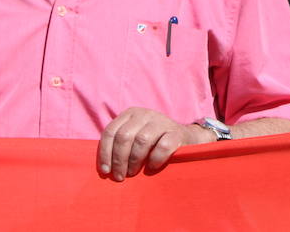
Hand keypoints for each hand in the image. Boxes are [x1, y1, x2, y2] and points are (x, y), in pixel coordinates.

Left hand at [97, 107, 212, 180]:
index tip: (106, 171)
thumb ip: (119, 144)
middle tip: (120, 176)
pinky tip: (151, 167)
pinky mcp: (176, 132)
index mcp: (130, 114)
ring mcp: (161, 122)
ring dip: (134, 161)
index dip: (105, 153)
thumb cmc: (153, 142)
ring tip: (133, 173)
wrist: (185, 138)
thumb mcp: (134, 136)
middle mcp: (145, 114)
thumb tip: (104, 168)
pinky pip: (162, 147)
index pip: (111, 131)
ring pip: (142, 140)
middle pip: (124, 136)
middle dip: (119, 160)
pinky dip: (154, 160)